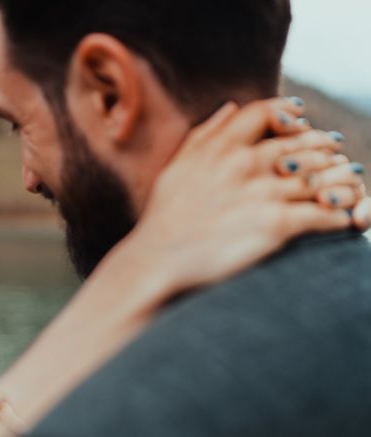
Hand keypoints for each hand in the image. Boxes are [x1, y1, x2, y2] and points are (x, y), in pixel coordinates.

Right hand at [129, 97, 369, 301]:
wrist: (157, 260)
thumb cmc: (163, 218)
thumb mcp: (176, 167)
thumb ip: (204, 135)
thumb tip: (229, 107)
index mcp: (219, 148)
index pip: (264, 113)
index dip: (289, 112)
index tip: (300, 120)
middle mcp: (243, 164)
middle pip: (301, 143)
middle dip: (324, 148)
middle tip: (335, 155)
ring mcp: (261, 194)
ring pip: (319, 176)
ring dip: (339, 180)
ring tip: (348, 186)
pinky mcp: (275, 225)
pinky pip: (321, 213)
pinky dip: (338, 215)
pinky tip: (343, 219)